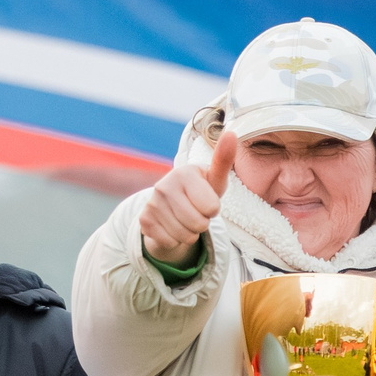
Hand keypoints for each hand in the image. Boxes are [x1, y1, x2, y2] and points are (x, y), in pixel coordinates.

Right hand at [140, 133, 236, 264]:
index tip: (206, 200)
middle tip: (195, 211)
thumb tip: (232, 133)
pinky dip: (175, 240)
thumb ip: (223, 160)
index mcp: (183, 173)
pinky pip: (171, 243)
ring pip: (186, 236)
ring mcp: (151, 203)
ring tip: (185, 219)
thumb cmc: (200, 191)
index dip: (213, 209)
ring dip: (190, 234)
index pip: (212, 208)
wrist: (172, 208)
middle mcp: (163, 185)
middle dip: (202, 223)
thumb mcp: (214, 179)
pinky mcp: (144, 221)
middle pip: (199, 224)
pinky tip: (171, 226)